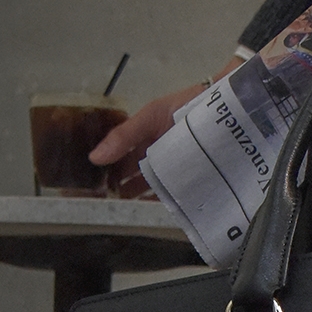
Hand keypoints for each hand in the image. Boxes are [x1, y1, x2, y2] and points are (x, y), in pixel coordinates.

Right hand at [89, 55, 244, 195]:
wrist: (223, 109)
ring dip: (137, 194)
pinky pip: (175, 193)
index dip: (105, 170)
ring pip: (151, 185)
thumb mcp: (150, 117)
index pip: (120, 159)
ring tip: (122, 203)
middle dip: (118, 185)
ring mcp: (174, 169)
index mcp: (144, 140)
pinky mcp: (191, 179)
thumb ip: (123, 136)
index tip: (89, 183)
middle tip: (102, 197)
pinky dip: (163, 199)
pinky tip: (151, 205)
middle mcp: (157, 156)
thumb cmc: (184, 107)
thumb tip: (94, 157)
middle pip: (133, 175)